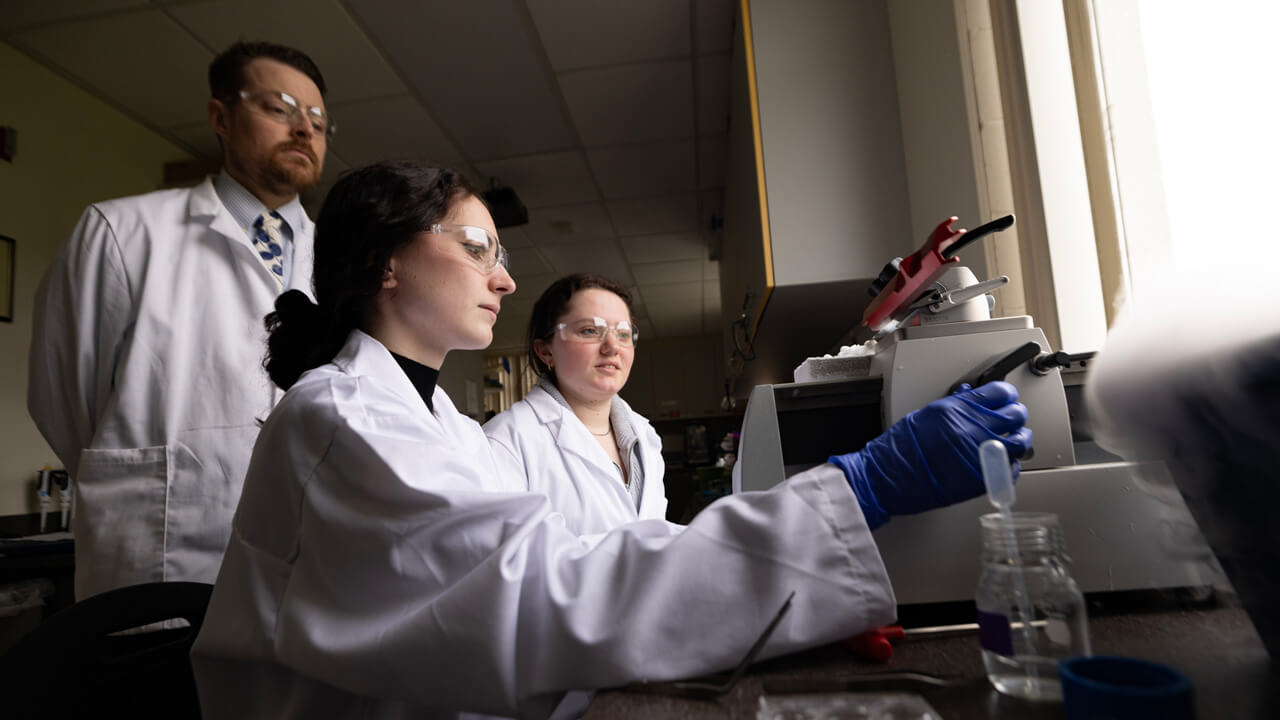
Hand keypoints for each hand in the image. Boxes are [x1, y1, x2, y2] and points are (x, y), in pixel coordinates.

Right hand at [829, 381, 1031, 529]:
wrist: (888, 477)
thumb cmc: (900, 448)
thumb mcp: (927, 414)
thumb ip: (956, 406)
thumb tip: (972, 398)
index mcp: (958, 409)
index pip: (1000, 393)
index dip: (1006, 395)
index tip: (1006, 399)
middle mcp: (973, 428)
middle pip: (1015, 415)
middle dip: (1015, 415)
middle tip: (1010, 419)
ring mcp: (980, 453)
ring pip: (1020, 442)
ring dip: (1019, 440)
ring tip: (1011, 442)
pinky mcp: (982, 478)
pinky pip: (1011, 469)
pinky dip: (1010, 465)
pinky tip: (1002, 463)